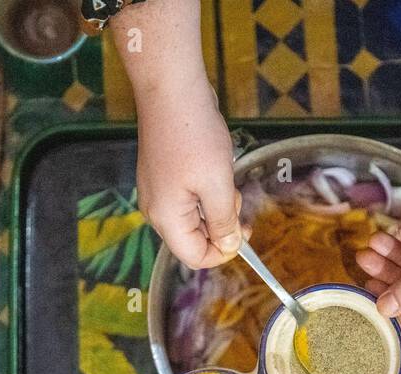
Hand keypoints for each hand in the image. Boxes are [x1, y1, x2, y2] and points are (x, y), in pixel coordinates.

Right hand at [135, 81, 242, 269]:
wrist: (171, 90)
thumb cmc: (193, 134)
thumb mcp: (218, 184)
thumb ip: (224, 221)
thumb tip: (229, 245)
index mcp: (166, 217)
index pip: (195, 257)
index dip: (223, 252)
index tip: (244, 233)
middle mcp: (156, 209)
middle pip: (193, 239)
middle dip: (221, 225)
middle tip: (235, 195)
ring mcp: (157, 192)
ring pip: (194, 217)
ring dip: (217, 205)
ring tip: (225, 176)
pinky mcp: (163, 176)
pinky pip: (189, 198)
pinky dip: (207, 190)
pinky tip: (214, 167)